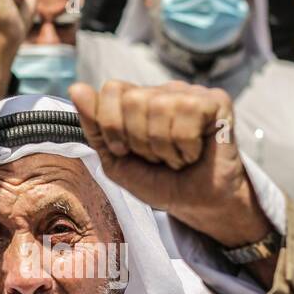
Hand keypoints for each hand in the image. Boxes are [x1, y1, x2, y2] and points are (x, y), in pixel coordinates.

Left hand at [68, 80, 272, 250]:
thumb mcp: (116, 159)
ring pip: (160, 109)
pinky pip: (188, 116)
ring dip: (164, 148)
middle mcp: (165, 90)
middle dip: (140, 141)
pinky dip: (187, 147)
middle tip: (156, 157)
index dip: (113, 126)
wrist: (196, 206)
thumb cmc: (159, 182)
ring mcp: (191, 93)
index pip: (112, 89)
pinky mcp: (217, 101)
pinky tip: (194, 153)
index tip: (125, 150)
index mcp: (139, 99)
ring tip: (176, 158)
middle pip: (133, 100)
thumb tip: (76, 87)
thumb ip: (95, 126)